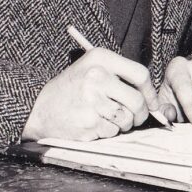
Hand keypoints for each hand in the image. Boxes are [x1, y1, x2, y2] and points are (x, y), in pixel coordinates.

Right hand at [22, 48, 159, 142]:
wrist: (39, 107)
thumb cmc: (72, 88)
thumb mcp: (92, 67)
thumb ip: (120, 75)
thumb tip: (152, 97)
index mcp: (100, 59)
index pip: (140, 74)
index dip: (151, 92)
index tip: (153, 102)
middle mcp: (96, 77)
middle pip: (137, 101)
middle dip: (141, 114)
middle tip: (136, 117)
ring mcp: (91, 102)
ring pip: (126, 120)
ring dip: (123, 124)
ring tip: (108, 117)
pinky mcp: (87, 124)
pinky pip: (112, 132)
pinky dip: (108, 132)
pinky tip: (95, 124)